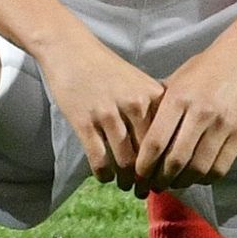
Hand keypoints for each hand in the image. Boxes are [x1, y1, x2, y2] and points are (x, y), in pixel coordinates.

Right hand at [36, 27, 162, 189]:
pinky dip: (104, 174)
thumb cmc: (105, 67)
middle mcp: (134, 105)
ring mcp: (107, 113)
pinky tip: (105, 176)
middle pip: (148, 156)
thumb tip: (167, 148)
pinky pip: (99, 160)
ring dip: (126, 181)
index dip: (166, 167)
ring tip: (125, 185)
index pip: (167, 142)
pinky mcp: (83, 121)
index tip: (165, 179)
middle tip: (144, 189)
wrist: (69, 48)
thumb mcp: (138, 82)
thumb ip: (154, 109)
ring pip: (125, 162)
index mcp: (152, 95)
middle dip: (147, 179)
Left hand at [132, 21, 236, 192]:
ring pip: (198, 168)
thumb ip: (159, 104)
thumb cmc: (203, 69)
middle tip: (153, 186)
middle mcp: (200, 113)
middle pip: (176, 160)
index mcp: (179, 98)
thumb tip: (136, 131)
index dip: (145, 164)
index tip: (138, 174)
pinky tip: (196, 177)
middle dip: (161, 178)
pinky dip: (205, 178)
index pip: (156, 140)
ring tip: (173, 183)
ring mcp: (222, 125)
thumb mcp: (176, 79)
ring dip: (183, 182)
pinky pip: (220, 167)